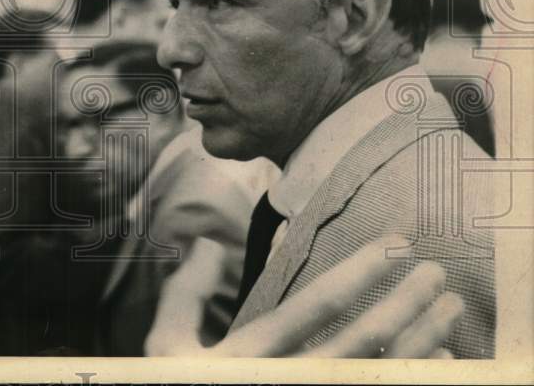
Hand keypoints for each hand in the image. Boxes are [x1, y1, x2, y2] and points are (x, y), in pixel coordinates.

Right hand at [148, 235, 462, 357]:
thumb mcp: (166, 346)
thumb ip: (187, 292)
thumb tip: (207, 242)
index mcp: (250, 358)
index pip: (316, 306)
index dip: (360, 272)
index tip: (393, 244)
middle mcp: (288, 382)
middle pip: (363, 341)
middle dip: (406, 301)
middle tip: (434, 272)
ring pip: (381, 373)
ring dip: (421, 338)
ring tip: (448, 308)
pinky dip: (415, 375)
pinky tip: (438, 357)